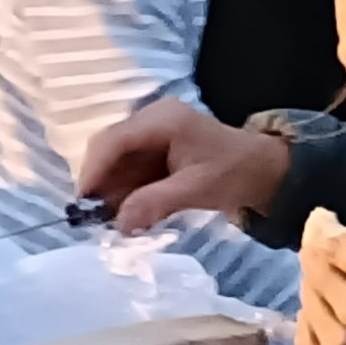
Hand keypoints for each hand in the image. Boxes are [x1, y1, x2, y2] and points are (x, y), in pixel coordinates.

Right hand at [73, 97, 290, 232]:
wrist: (263, 170)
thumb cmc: (235, 172)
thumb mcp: (197, 189)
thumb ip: (155, 203)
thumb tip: (119, 225)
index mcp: (163, 119)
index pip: (115, 139)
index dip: (94, 169)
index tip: (82, 202)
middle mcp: (152, 119)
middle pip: (109, 147)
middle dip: (99, 182)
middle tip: (94, 218)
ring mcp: (152, 132)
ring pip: (116, 160)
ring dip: (110, 190)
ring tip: (108, 220)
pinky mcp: (154, 148)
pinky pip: (128, 168)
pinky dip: (123, 190)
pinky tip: (123, 212)